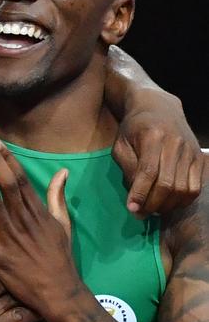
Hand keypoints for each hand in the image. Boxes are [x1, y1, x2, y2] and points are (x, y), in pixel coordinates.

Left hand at [0, 136, 79, 319]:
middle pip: (8, 186)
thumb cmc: (60, 257)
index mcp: (37, 212)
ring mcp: (9, 238)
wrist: (60, 294)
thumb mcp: (63, 224)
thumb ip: (57, 196)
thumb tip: (62, 171)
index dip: (8, 160)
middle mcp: (23, 221)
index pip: (21, 180)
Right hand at [0, 247, 37, 321]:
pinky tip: (39, 305)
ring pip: (17, 296)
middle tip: (35, 268)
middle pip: (12, 277)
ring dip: (29, 291)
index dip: (12, 257)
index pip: (2, 259)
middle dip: (21, 273)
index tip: (22, 252)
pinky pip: (20, 318)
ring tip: (42, 284)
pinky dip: (31, 311)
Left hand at [113, 93, 204, 217]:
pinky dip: (182, 201)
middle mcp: (176, 143)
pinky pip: (195, 188)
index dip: (140, 193)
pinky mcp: (199, 158)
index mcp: (153, 136)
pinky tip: (168, 202)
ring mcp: (191, 151)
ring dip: (167, 206)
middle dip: (153, 204)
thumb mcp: (120, 143)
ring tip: (152, 209)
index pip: (148, 171)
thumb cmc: (133, 128)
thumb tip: (136, 194)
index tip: (131, 208)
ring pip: (184, 189)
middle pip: (168, 184)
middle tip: (140, 213)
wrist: (159, 108)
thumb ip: (127, 167)